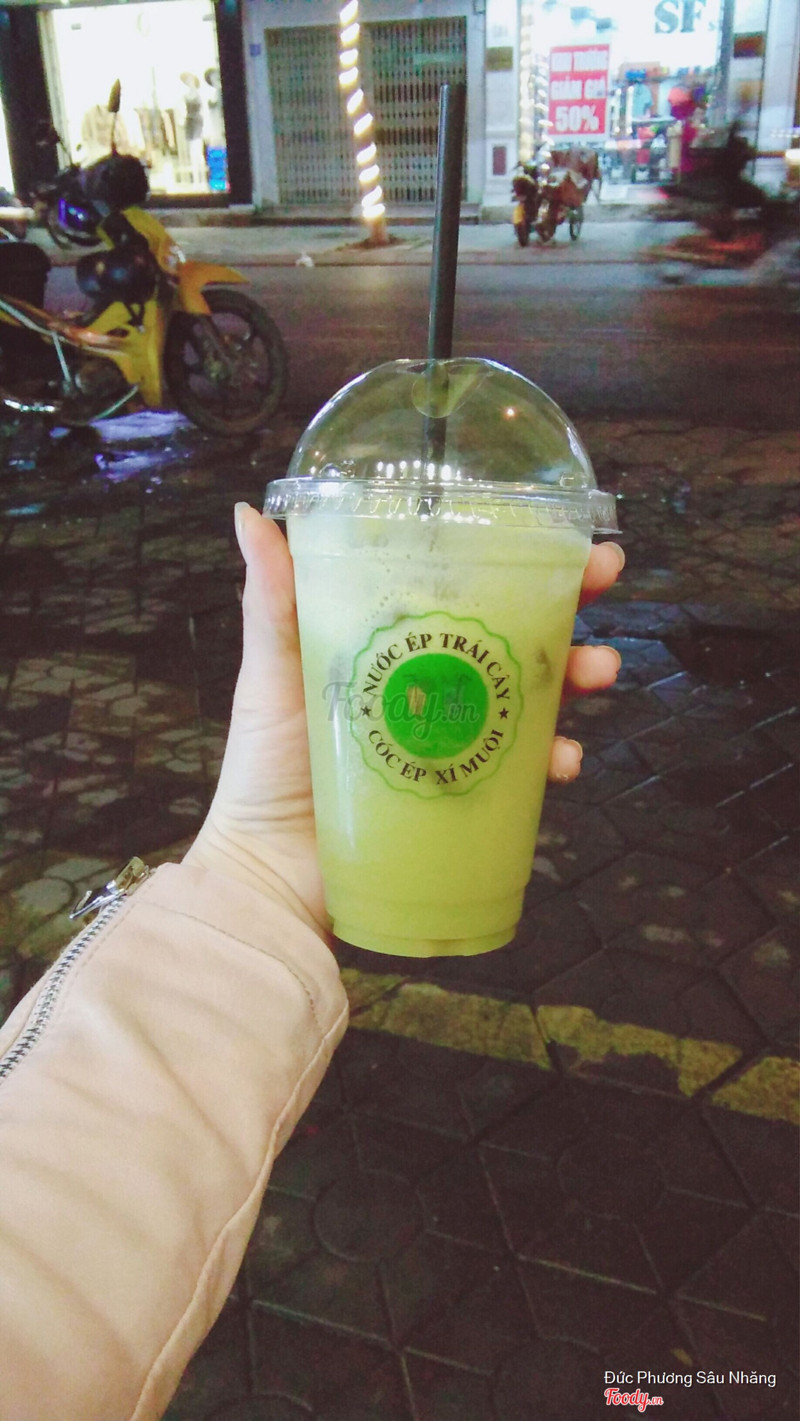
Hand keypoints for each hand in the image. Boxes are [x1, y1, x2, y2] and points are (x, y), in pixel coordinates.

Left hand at [185, 507, 623, 930]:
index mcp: (396, 646)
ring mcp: (459, 742)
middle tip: (605, 576)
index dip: (512, 555)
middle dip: (572, 604)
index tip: (557, 525)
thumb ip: (272, 602)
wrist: (274, 877)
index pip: (463, 587)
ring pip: (538, 697)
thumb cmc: (266, 768)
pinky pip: (528, 772)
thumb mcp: (272, 674)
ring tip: (599, 671)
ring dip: (580, 677)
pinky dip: (555, 761)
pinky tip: (563, 761)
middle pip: (517, 633)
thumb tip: (251, 513)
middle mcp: (436, 686)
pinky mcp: (471, 796)